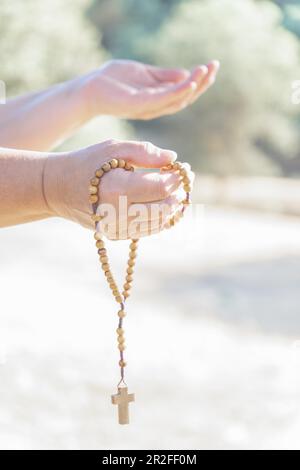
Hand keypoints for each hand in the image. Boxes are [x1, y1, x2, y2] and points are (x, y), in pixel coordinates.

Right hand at [44, 140, 193, 238]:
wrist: (56, 188)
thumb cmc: (86, 163)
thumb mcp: (113, 148)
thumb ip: (144, 151)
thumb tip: (172, 157)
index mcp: (118, 188)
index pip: (161, 187)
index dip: (177, 178)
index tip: (184, 168)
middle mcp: (118, 213)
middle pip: (164, 208)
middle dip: (179, 193)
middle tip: (184, 179)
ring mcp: (117, 227)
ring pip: (159, 222)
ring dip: (172, 206)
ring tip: (176, 189)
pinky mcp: (116, 235)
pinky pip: (148, 229)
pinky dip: (160, 217)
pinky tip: (163, 202)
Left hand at [82, 59, 219, 119]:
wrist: (89, 89)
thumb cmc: (114, 80)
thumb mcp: (145, 74)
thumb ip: (164, 76)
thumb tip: (186, 73)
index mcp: (158, 99)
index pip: (184, 92)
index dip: (200, 81)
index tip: (212, 66)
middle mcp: (156, 107)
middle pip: (186, 98)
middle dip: (203, 83)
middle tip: (215, 66)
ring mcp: (149, 107)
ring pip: (178, 100)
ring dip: (194, 86)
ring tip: (207, 70)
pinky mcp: (140, 105)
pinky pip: (164, 99)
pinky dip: (179, 90)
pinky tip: (190, 79)